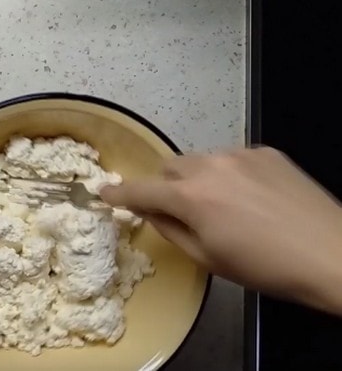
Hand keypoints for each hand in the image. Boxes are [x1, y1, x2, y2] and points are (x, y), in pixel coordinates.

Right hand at [101, 147, 341, 314]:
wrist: (332, 254)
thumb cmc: (265, 267)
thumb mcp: (207, 257)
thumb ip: (169, 228)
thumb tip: (149, 211)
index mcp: (192, 197)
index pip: (142, 191)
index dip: (119, 193)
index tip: (102, 192)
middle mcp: (211, 166)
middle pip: (170, 168)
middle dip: (166, 187)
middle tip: (180, 212)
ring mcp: (241, 155)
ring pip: (201, 161)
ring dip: (198, 180)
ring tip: (223, 207)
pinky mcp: (267, 152)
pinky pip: (231, 159)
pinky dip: (228, 175)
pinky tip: (250, 199)